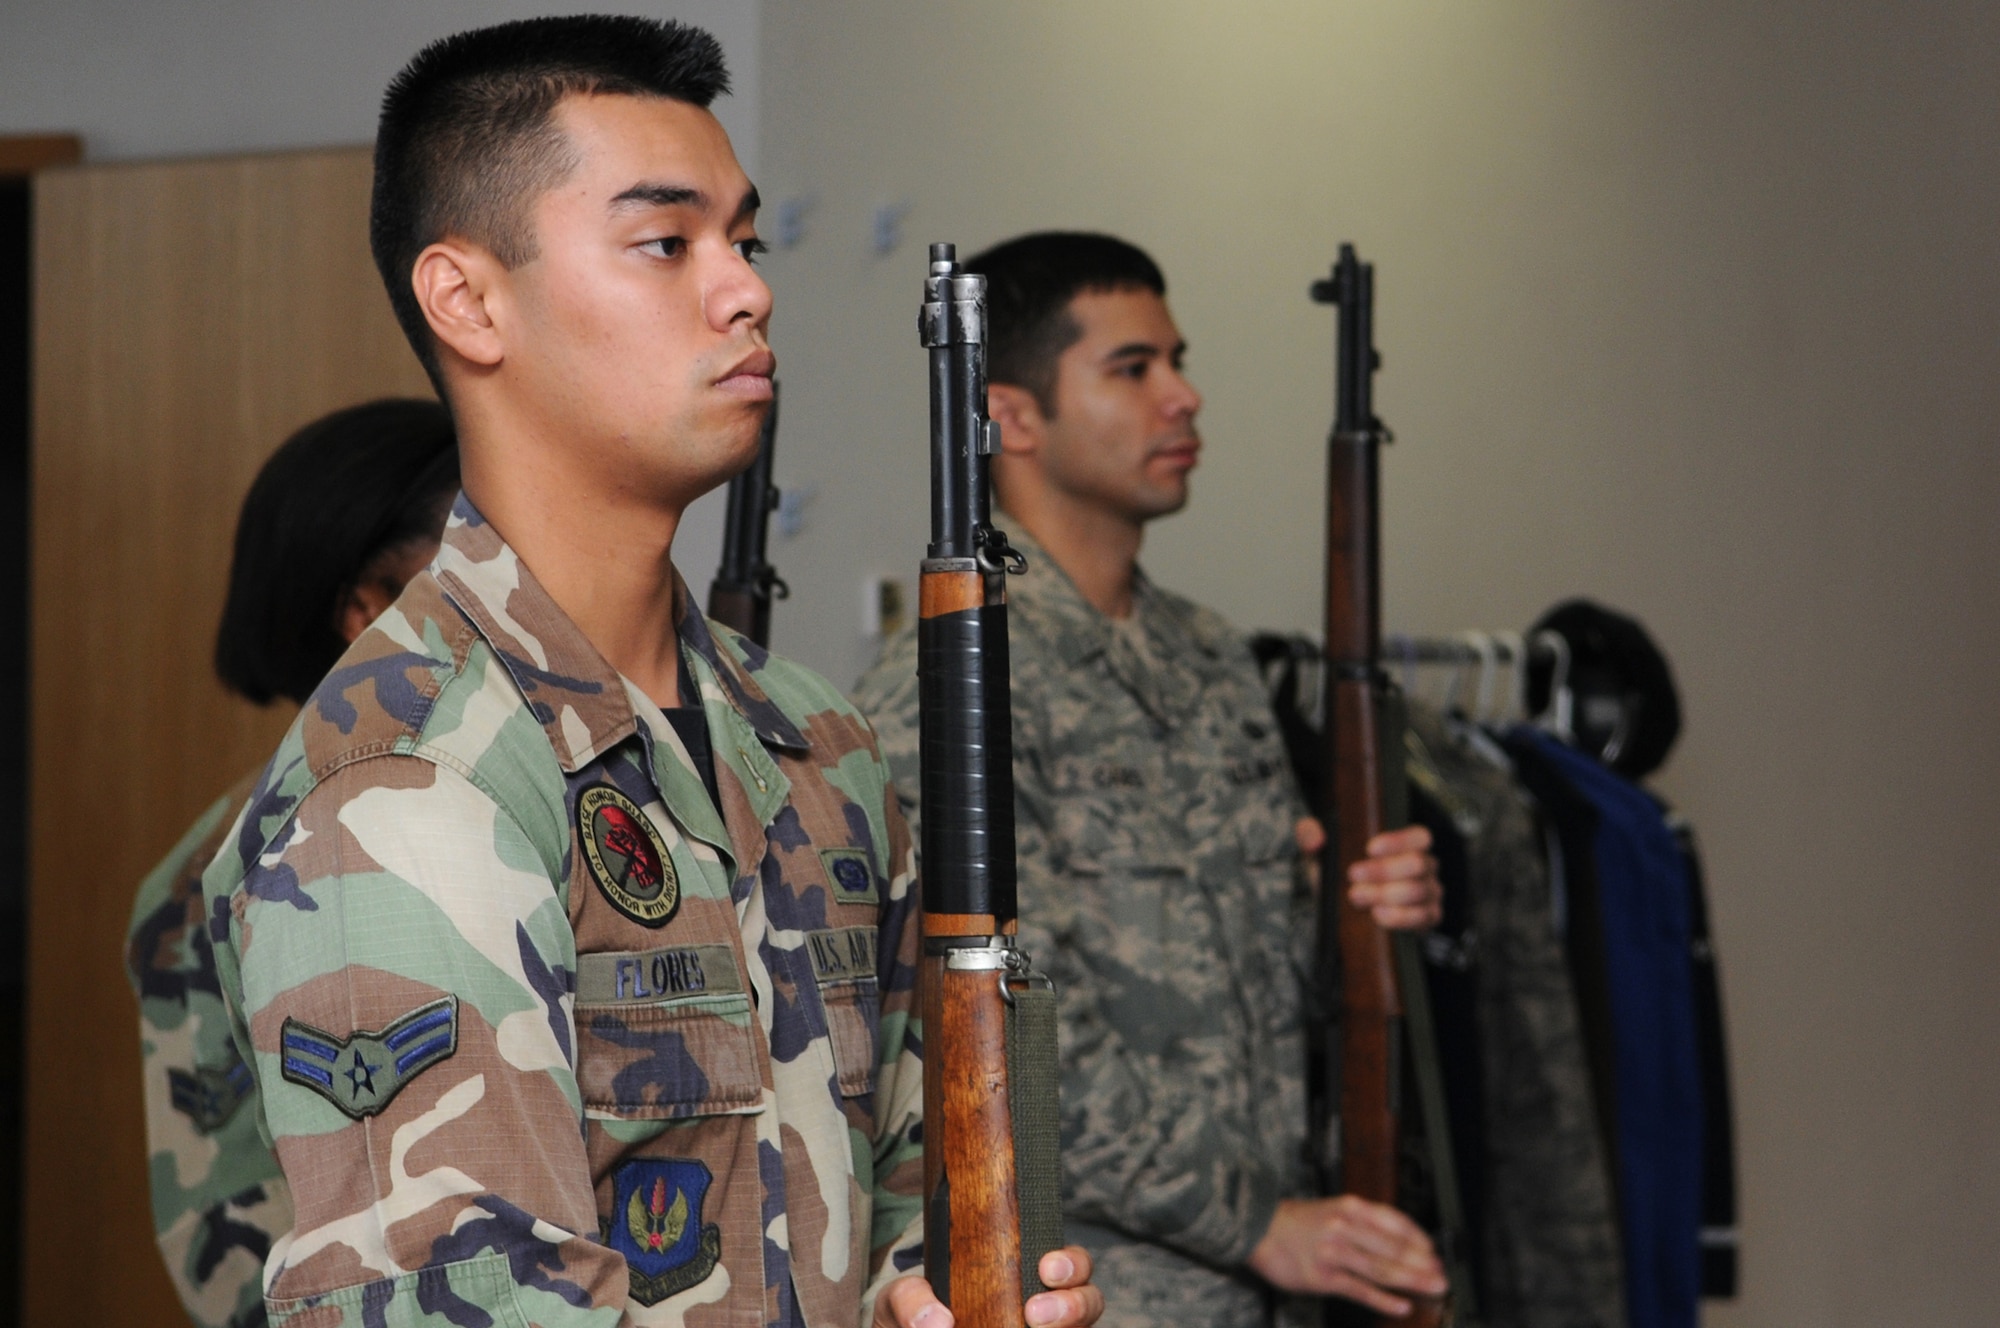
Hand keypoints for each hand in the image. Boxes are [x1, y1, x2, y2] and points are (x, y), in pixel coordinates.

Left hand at [875, 1247, 1103, 1327]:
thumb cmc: (909, 1321)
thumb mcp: (898, 1303)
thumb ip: (909, 1300)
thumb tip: (939, 1322)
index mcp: (1020, 1277)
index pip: (1067, 1264)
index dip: (1071, 1263)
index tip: (1047, 1267)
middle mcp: (1041, 1310)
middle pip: (1089, 1300)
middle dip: (1075, 1302)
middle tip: (1036, 1313)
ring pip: (1085, 1327)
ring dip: (1070, 1321)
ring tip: (1036, 1326)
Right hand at [1248, 1195, 1446, 1316]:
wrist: (1258, 1228)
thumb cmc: (1297, 1222)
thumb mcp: (1333, 1210)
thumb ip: (1363, 1223)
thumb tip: (1399, 1242)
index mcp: (1351, 1207)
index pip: (1396, 1222)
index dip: (1420, 1240)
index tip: (1435, 1254)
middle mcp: (1345, 1227)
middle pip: (1394, 1248)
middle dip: (1423, 1264)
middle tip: (1443, 1276)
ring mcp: (1334, 1252)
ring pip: (1381, 1269)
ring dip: (1412, 1281)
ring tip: (1433, 1289)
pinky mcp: (1322, 1277)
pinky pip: (1359, 1290)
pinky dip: (1383, 1300)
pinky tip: (1401, 1307)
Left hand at [1293, 820, 1442, 930]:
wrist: (1345, 908)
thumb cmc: (1340, 871)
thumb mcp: (1321, 851)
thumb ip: (1310, 834)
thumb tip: (1316, 839)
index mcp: (1409, 843)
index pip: (1418, 836)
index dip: (1397, 841)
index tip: (1369, 849)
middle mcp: (1426, 866)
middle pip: (1417, 864)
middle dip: (1383, 870)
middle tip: (1353, 875)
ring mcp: (1430, 892)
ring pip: (1418, 891)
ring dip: (1385, 894)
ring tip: (1356, 896)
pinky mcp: (1427, 917)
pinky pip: (1422, 917)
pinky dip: (1400, 917)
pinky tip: (1377, 915)